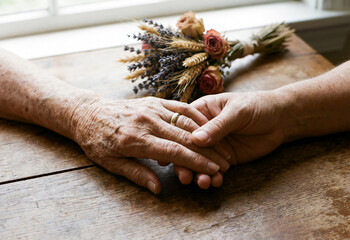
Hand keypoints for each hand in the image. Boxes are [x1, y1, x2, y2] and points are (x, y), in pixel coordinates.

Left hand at [70, 96, 229, 193]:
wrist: (88, 113)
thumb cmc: (97, 140)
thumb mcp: (110, 163)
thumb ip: (137, 174)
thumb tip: (158, 188)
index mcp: (136, 139)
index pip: (174, 152)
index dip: (196, 162)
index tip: (213, 170)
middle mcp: (147, 121)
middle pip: (184, 138)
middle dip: (208, 152)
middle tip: (224, 163)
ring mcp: (151, 108)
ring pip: (186, 121)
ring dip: (206, 136)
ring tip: (221, 148)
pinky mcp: (154, 100)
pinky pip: (180, 107)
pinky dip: (196, 116)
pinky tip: (207, 126)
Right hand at [175, 91, 284, 187]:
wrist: (279, 119)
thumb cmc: (256, 106)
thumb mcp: (237, 111)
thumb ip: (217, 126)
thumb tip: (195, 139)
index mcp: (201, 112)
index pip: (183, 127)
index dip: (176, 142)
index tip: (171, 156)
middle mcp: (203, 130)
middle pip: (187, 148)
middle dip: (186, 163)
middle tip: (186, 176)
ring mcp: (213, 146)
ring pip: (198, 161)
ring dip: (198, 174)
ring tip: (204, 183)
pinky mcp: (224, 158)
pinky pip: (213, 169)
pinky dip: (213, 177)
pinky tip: (216, 181)